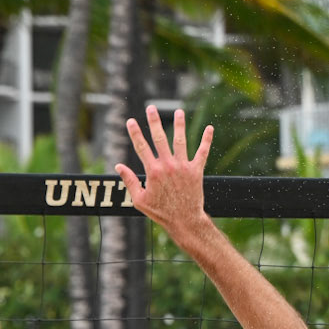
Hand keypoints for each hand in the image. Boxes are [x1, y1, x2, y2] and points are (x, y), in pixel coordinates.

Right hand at [115, 105, 213, 246]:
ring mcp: (183, 167)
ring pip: (180, 141)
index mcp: (153, 171)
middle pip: (159, 138)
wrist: (184, 220)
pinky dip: (206, 140)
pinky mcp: (196, 171)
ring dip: (179, 125)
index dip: (135, 133)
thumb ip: (129, 181)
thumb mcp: (139, 200)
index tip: (131, 121)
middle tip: (151, 108)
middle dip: (154, 122)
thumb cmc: (161, 212)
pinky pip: (202, 152)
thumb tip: (118, 167)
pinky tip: (210, 128)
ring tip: (178, 112)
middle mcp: (168, 165)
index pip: (141, 147)